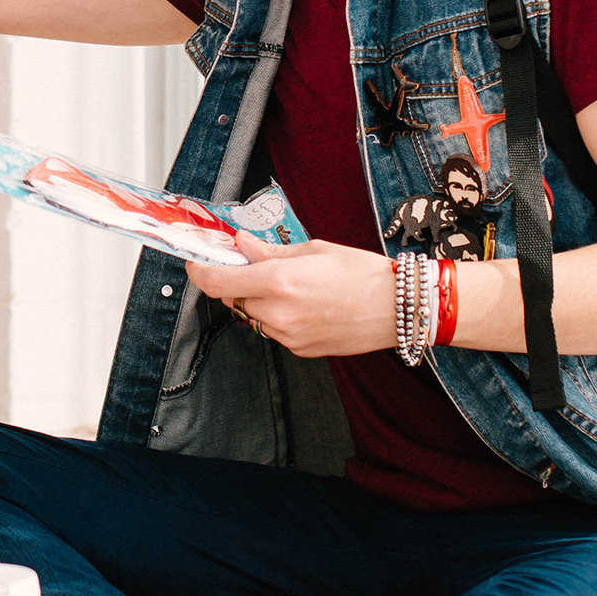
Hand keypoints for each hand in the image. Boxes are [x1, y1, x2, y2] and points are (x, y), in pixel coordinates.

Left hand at [185, 234, 397, 357]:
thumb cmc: (364, 274)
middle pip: (233, 299)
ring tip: (295, 284)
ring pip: (254, 315)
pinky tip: (307, 303)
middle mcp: (278, 313)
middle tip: (255, 264)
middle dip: (238, 281)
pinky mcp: (300, 350)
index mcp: (279, 282)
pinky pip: (275, 329)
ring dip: (260, 299)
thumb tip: (242, 245)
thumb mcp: (314, 250)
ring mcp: (288, 336)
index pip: (217, 282)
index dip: (200, 270)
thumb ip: (270, 251)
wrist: (399, 309)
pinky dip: (279, 314)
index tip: (197, 261)